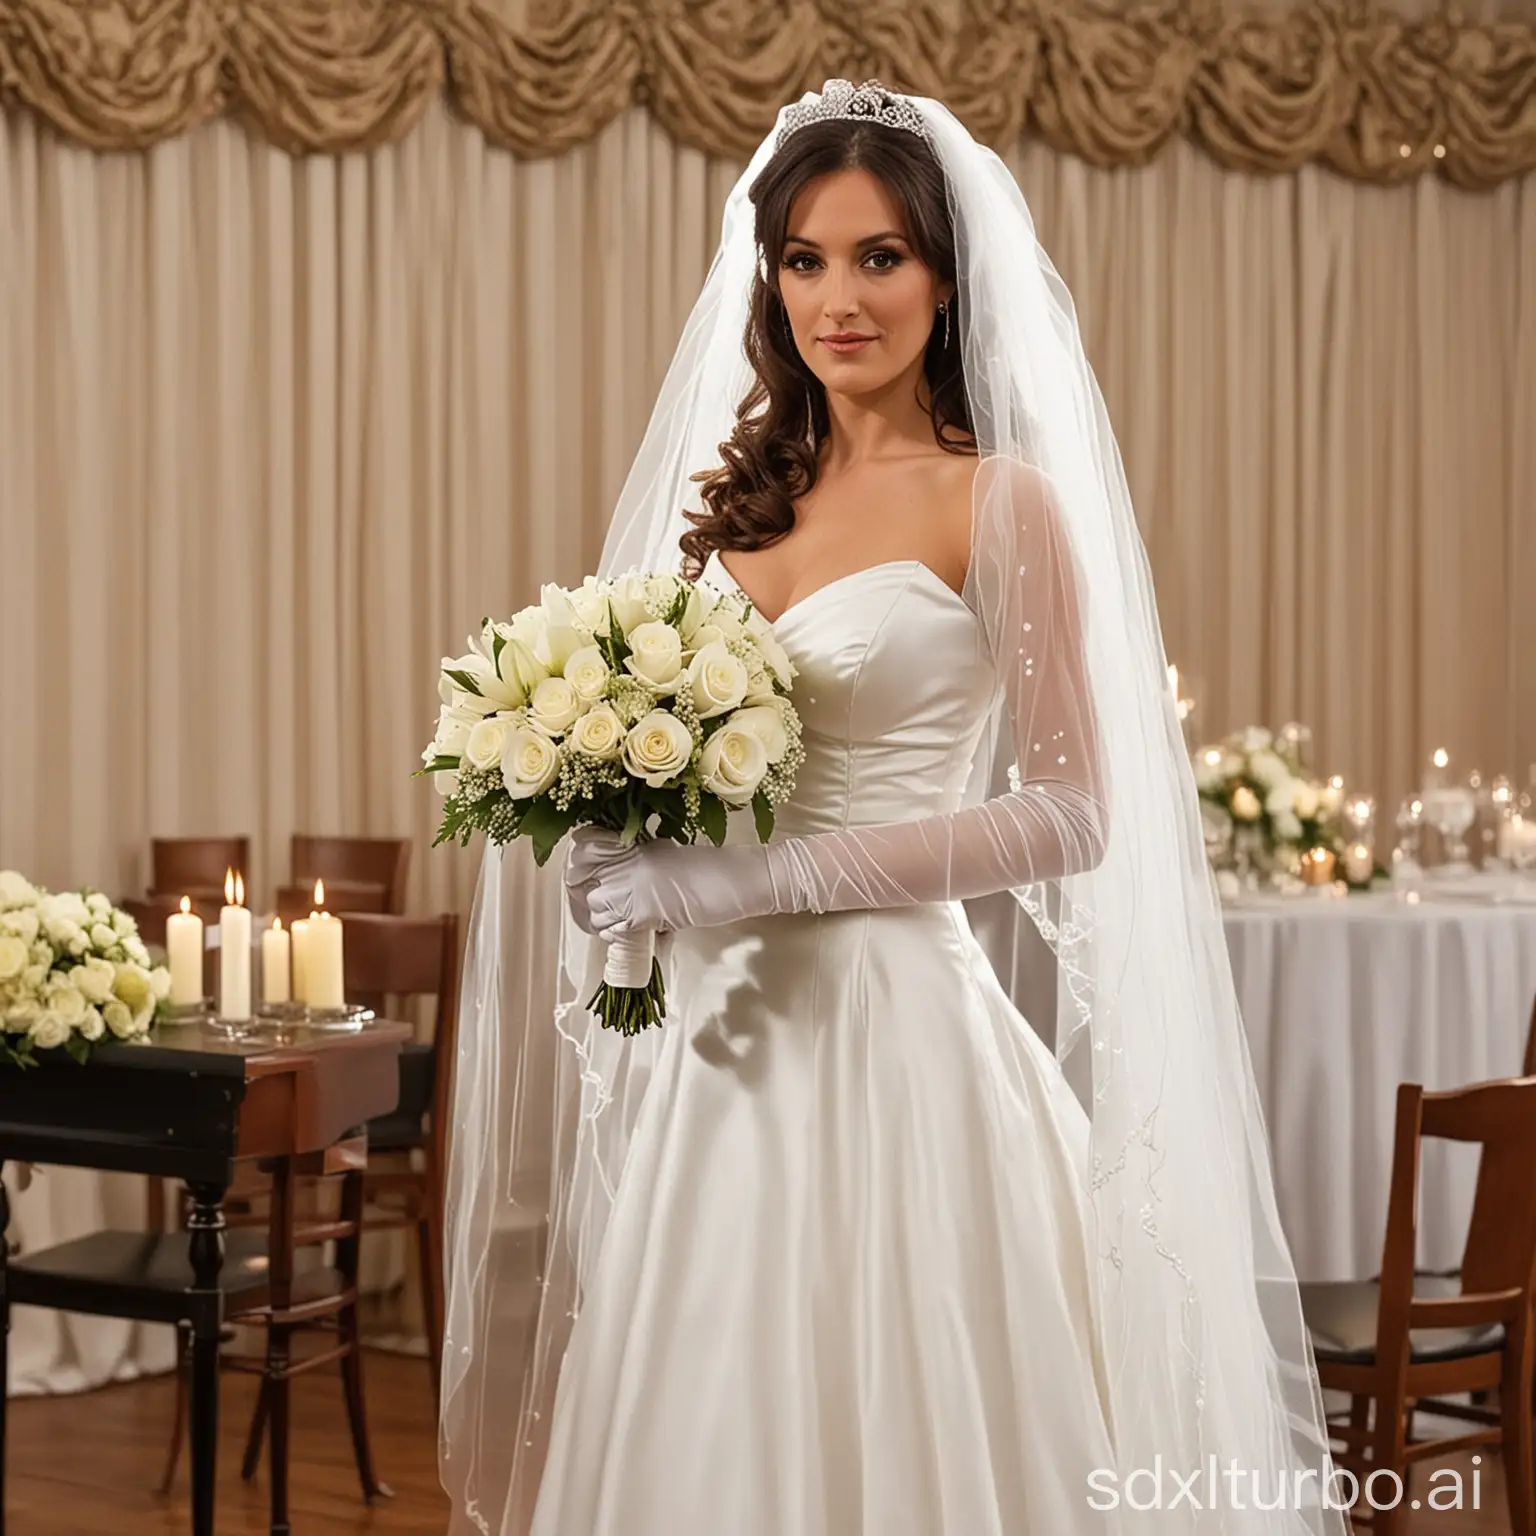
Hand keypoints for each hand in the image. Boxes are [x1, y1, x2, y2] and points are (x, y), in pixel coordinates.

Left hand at [566, 828, 779, 937]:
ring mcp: (631, 886)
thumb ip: (638, 861)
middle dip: (593, 895)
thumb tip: (616, 877)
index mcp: (634, 842)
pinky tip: (634, 929)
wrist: (733, 880)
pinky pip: (612, 927)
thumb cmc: (707, 867)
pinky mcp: (641, 913)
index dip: (580, 861)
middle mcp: (627, 860)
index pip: (583, 844)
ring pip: (594, 906)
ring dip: (605, 916)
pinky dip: (617, 933)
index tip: (586, 873)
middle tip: (611, 904)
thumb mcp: (665, 853)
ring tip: (625, 919)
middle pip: (584, 880)